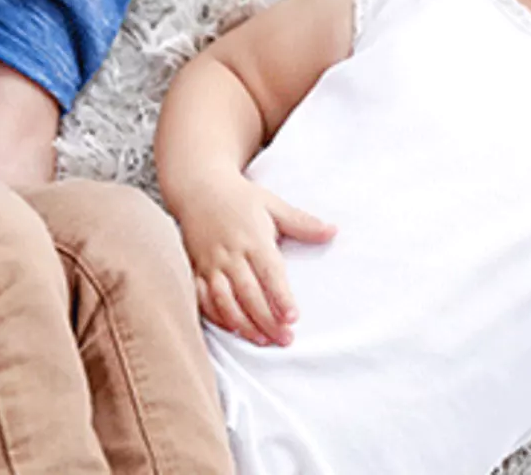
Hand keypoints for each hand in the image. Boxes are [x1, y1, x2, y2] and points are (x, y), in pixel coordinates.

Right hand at [178, 175, 333, 347]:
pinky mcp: (197, 270)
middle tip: (285, 339)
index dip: (281, 297)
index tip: (293, 318)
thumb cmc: (241, 198)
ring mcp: (211, 265)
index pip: (270, 272)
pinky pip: (204, 299)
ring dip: (243, 324)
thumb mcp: (273, 204)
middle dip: (267, 320)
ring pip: (225, 301)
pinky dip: (217, 317)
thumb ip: (302, 222)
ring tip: (262, 340)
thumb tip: (333, 231)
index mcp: (253, 239)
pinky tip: (234, 329)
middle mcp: (231, 255)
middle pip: (249, 293)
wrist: (199, 189)